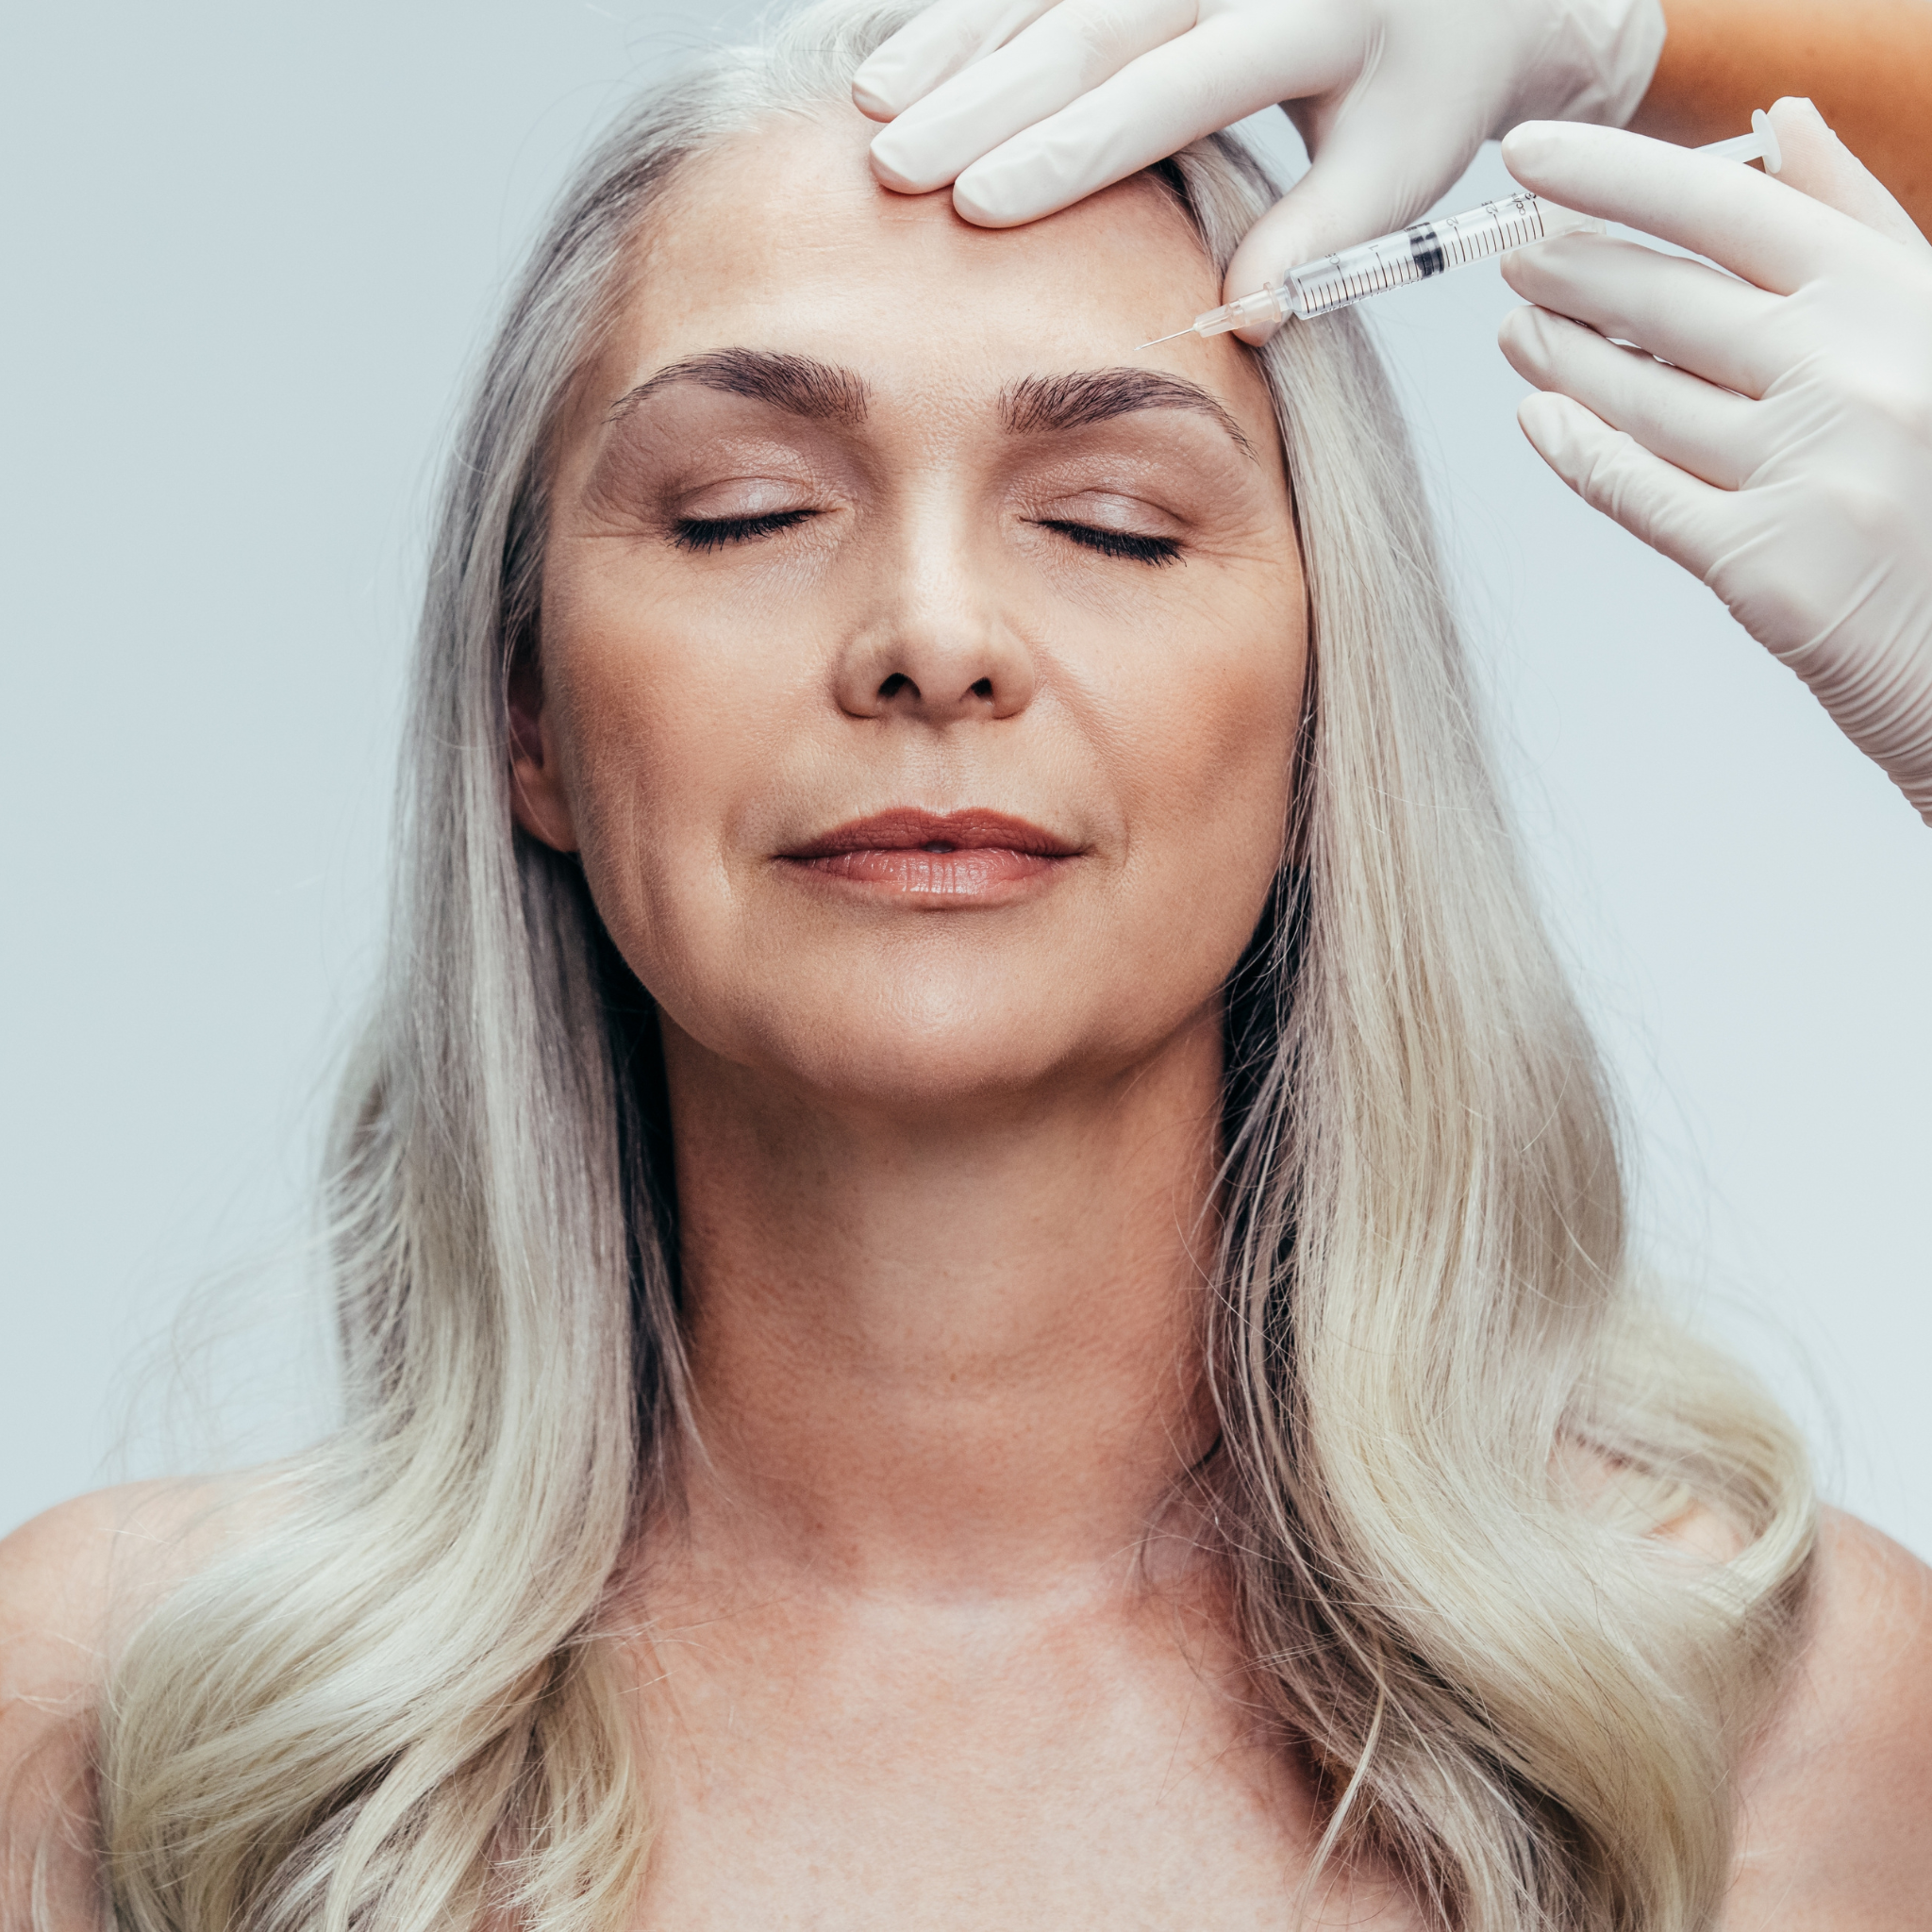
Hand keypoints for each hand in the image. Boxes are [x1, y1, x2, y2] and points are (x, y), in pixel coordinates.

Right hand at [851, 0, 1664, 336]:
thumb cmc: (1417, 92)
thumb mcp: (1396, 166)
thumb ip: (1320, 238)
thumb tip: (1239, 319)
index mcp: (1304, 22)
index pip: (1167, 91)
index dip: (1066, 150)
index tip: (979, 206)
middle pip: (1087, 33)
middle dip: (978, 100)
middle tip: (893, 166)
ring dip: (951, 48)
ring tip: (870, 111)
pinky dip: (964, 16)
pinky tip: (896, 60)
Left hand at [1499, 99, 1931, 823]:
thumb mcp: (1931, 322)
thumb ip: (1856, 220)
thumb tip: (1778, 124)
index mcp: (1896, 297)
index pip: (1726, 209)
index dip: (1613, 175)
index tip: (1533, 159)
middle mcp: (1854, 375)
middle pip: (1668, 303)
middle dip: (1571, 271)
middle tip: (1515, 255)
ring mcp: (1807, 472)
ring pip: (1641, 399)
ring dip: (1562, 357)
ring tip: (1518, 330)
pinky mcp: (1765, 565)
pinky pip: (1638, 491)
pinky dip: (1577, 450)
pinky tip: (1540, 418)